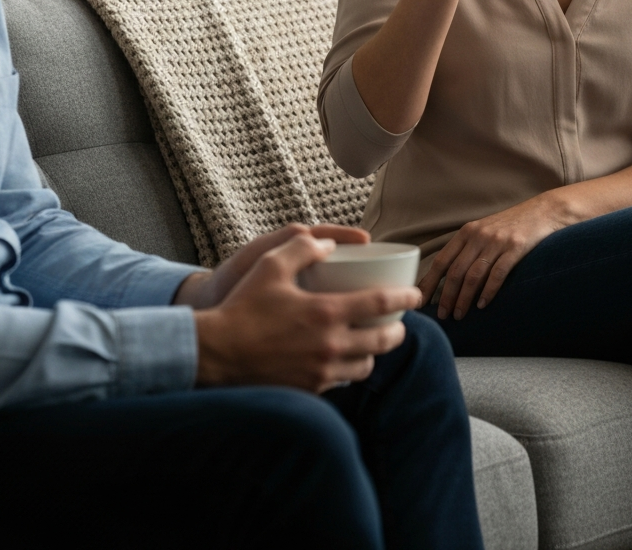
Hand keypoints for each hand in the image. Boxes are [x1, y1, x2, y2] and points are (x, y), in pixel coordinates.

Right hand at [193, 232, 420, 390]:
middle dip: (397, 330)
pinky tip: (342, 360)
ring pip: (365, 366)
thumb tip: (329, 243)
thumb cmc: (242, 307)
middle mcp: (330, 346)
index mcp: (326, 313)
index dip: (405, 298)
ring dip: (374, 353)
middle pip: (383, 342)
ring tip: (371, 341)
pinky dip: (348, 370)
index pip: (382, 305)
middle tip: (398, 322)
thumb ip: (302, 247)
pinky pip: (341, 381)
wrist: (215, 355)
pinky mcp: (309, 390)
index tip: (416, 294)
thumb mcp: (269, 265)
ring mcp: (321, 372)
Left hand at [417, 195, 575, 320]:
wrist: (543, 211)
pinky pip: (497, 273)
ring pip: (473, 275)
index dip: (429, 282)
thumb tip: (448, 279)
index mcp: (467, 232)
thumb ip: (467, 249)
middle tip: (442, 315)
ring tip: (459, 315)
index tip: (420, 300)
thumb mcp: (484, 231)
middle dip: (446, 296)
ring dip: (464, 298)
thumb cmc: (511, 226)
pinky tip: (482, 305)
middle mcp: (478, 235)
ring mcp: (497, 241)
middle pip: (455, 271)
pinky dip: (488, 291)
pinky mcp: (516, 247)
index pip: (441, 260)